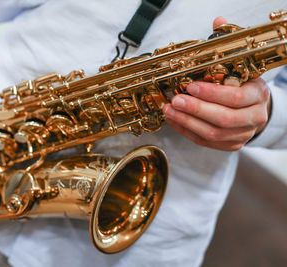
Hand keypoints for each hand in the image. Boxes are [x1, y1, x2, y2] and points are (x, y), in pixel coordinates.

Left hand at [162, 17, 271, 150]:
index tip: (191, 86)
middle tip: (176, 100)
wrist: (254, 109)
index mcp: (258, 96)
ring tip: (169, 110)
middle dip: (195, 110)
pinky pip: (204, 141)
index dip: (211, 94)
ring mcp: (241, 134)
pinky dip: (186, 131)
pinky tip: (173, 120)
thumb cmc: (243, 86)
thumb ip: (227, 47)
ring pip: (212, 134)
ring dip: (186, 121)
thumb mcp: (240, 65)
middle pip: (223, 119)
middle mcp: (253, 118)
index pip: (236, 99)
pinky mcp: (229, 145)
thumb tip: (218, 22)